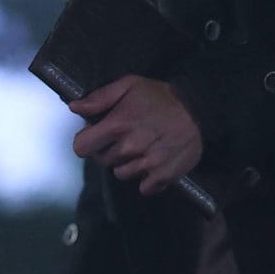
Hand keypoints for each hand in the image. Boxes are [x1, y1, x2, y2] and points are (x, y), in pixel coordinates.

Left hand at [68, 75, 202, 194]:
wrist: (199, 108)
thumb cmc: (161, 95)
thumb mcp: (129, 85)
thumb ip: (99, 98)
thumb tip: (75, 108)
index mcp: (117, 125)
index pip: (81, 147)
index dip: (86, 141)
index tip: (96, 135)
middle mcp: (130, 147)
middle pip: (102, 160)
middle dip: (109, 150)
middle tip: (126, 137)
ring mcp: (147, 164)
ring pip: (122, 174)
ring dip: (128, 164)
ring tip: (142, 147)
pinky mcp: (164, 176)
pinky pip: (145, 188)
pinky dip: (148, 179)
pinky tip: (155, 162)